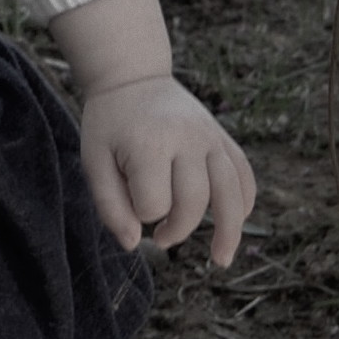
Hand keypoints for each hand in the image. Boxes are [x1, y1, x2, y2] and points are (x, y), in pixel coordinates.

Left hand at [80, 75, 255, 266]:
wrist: (133, 78)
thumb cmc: (109, 125)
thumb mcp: (93, 162)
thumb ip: (109, 206)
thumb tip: (133, 244)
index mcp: (150, 144)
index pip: (155, 204)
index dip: (140, 215)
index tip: (128, 206)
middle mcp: (187, 139)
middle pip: (195, 202)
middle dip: (177, 230)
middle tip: (160, 239)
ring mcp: (210, 136)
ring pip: (232, 192)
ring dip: (229, 231)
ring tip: (221, 260)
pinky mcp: (223, 137)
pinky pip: (244, 174)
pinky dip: (244, 201)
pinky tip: (237, 221)